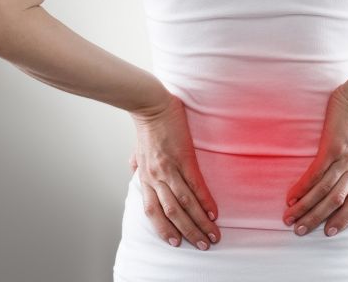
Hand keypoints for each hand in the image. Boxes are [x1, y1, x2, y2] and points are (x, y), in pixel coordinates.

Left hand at [129, 93, 220, 249]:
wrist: (150, 104)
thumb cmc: (146, 125)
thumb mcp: (137, 150)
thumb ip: (137, 164)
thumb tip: (133, 170)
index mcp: (146, 177)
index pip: (154, 212)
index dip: (164, 229)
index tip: (177, 242)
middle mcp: (156, 177)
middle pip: (172, 213)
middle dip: (189, 232)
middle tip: (204, 245)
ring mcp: (170, 168)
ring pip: (185, 203)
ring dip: (199, 222)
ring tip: (213, 235)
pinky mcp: (184, 157)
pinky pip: (195, 184)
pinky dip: (204, 201)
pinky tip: (213, 212)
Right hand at [282, 83, 347, 236]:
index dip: (345, 219)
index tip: (330, 232)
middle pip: (337, 202)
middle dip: (317, 219)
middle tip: (299, 231)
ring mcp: (344, 159)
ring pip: (324, 192)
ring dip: (305, 208)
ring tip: (289, 218)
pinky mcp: (331, 147)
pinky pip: (315, 174)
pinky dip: (303, 188)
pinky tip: (291, 196)